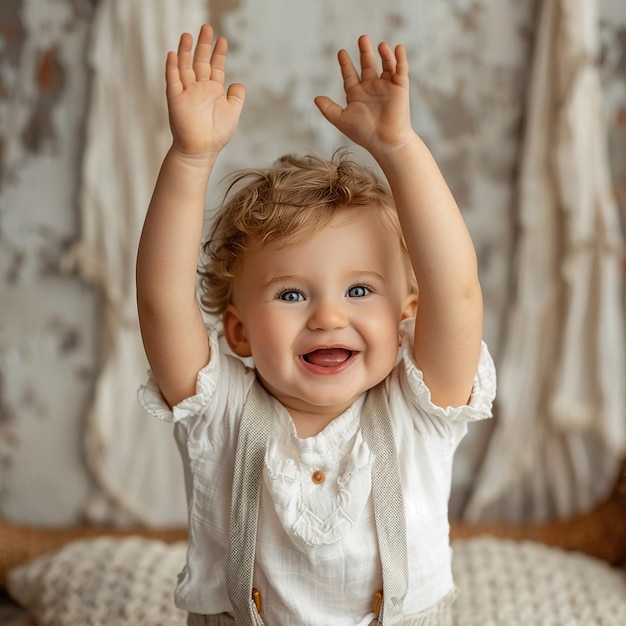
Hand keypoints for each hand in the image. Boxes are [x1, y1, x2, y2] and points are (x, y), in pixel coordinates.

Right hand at [166, 24, 244, 158]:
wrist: (201, 150)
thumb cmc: (217, 135)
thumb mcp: (233, 112)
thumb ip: (236, 97)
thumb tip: (239, 83)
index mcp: (213, 91)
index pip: (215, 67)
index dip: (218, 53)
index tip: (222, 39)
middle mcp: (199, 89)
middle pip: (200, 62)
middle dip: (203, 45)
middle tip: (207, 28)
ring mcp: (186, 92)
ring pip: (184, 66)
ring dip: (186, 51)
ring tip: (188, 35)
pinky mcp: (175, 99)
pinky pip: (172, 80)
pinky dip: (172, 67)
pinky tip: (173, 54)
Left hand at [315, 35, 411, 156]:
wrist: (385, 141)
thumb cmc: (364, 133)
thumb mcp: (342, 120)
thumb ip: (329, 109)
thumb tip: (316, 98)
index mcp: (357, 95)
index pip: (350, 76)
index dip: (345, 64)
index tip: (341, 52)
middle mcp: (371, 89)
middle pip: (367, 66)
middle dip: (365, 52)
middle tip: (362, 38)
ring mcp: (386, 88)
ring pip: (385, 65)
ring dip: (383, 54)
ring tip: (379, 44)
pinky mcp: (400, 88)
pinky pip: (400, 69)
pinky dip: (400, 58)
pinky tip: (397, 48)